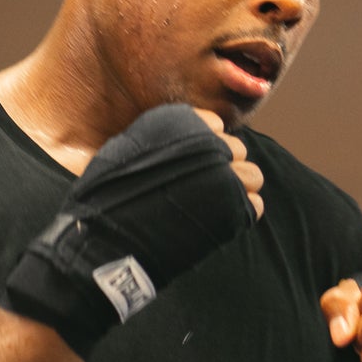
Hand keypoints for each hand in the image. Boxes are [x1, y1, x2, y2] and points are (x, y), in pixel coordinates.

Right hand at [0, 103, 259, 354]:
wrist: (109, 238)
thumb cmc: (108, 195)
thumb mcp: (126, 149)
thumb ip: (158, 138)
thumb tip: (179, 143)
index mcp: (182, 122)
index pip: (216, 126)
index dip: (206, 145)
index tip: (191, 162)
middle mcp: (210, 143)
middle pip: (238, 150)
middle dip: (224, 166)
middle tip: (201, 189)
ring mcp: (225, 175)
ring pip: (253, 176)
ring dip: (238, 189)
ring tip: (213, 205)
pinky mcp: (232, 209)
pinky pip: (254, 205)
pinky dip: (241, 213)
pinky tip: (218, 222)